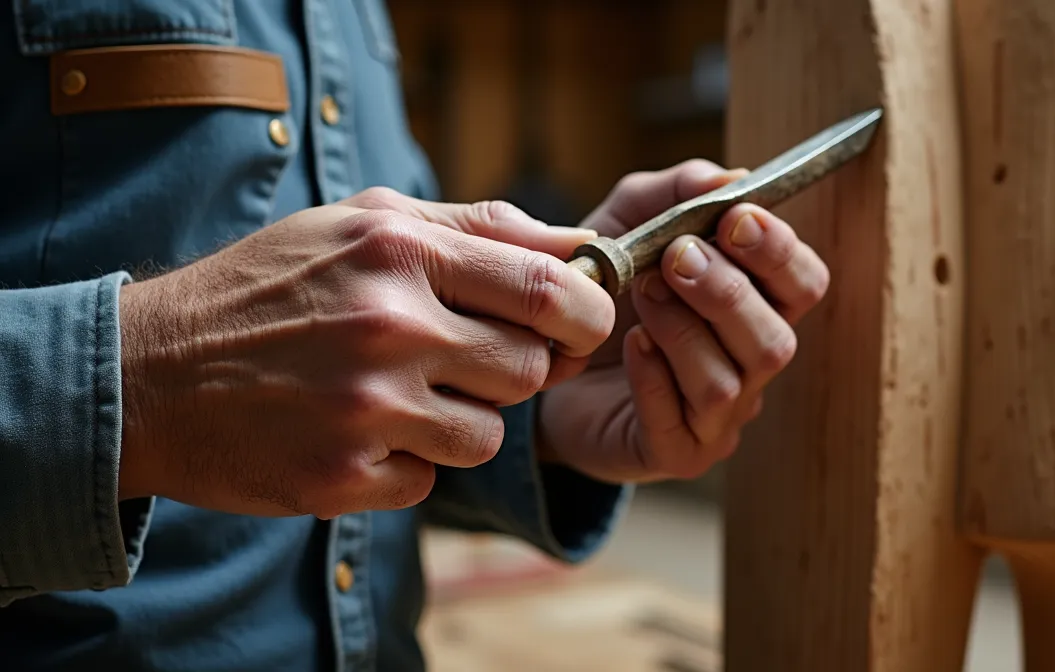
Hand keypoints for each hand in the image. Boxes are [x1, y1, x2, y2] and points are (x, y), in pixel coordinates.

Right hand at [117, 187, 614, 517]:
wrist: (148, 372)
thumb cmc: (268, 288)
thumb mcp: (361, 221)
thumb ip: (474, 229)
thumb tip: (579, 248)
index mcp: (400, 251)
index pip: (553, 289)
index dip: (587, 314)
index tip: (578, 325)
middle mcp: (389, 326)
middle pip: (531, 369)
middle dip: (517, 370)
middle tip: (471, 360)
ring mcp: (366, 408)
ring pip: (489, 436)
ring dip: (460, 422)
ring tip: (399, 396)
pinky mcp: (343, 475)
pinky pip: (428, 482)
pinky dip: (404, 464)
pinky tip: (356, 434)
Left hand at [537, 160, 830, 482]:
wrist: (536, 351)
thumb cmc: (600, 286)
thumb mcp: (629, 220)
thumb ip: (676, 193)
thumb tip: (731, 178)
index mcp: (755, 305)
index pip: (803, 284)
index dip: (780, 253)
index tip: (735, 218)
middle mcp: (747, 365)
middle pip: (776, 341)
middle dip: (728, 293)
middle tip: (676, 258)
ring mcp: (715, 418)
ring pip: (729, 385)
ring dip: (685, 332)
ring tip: (641, 295)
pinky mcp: (672, 452)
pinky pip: (679, 426)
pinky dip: (656, 379)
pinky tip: (632, 345)